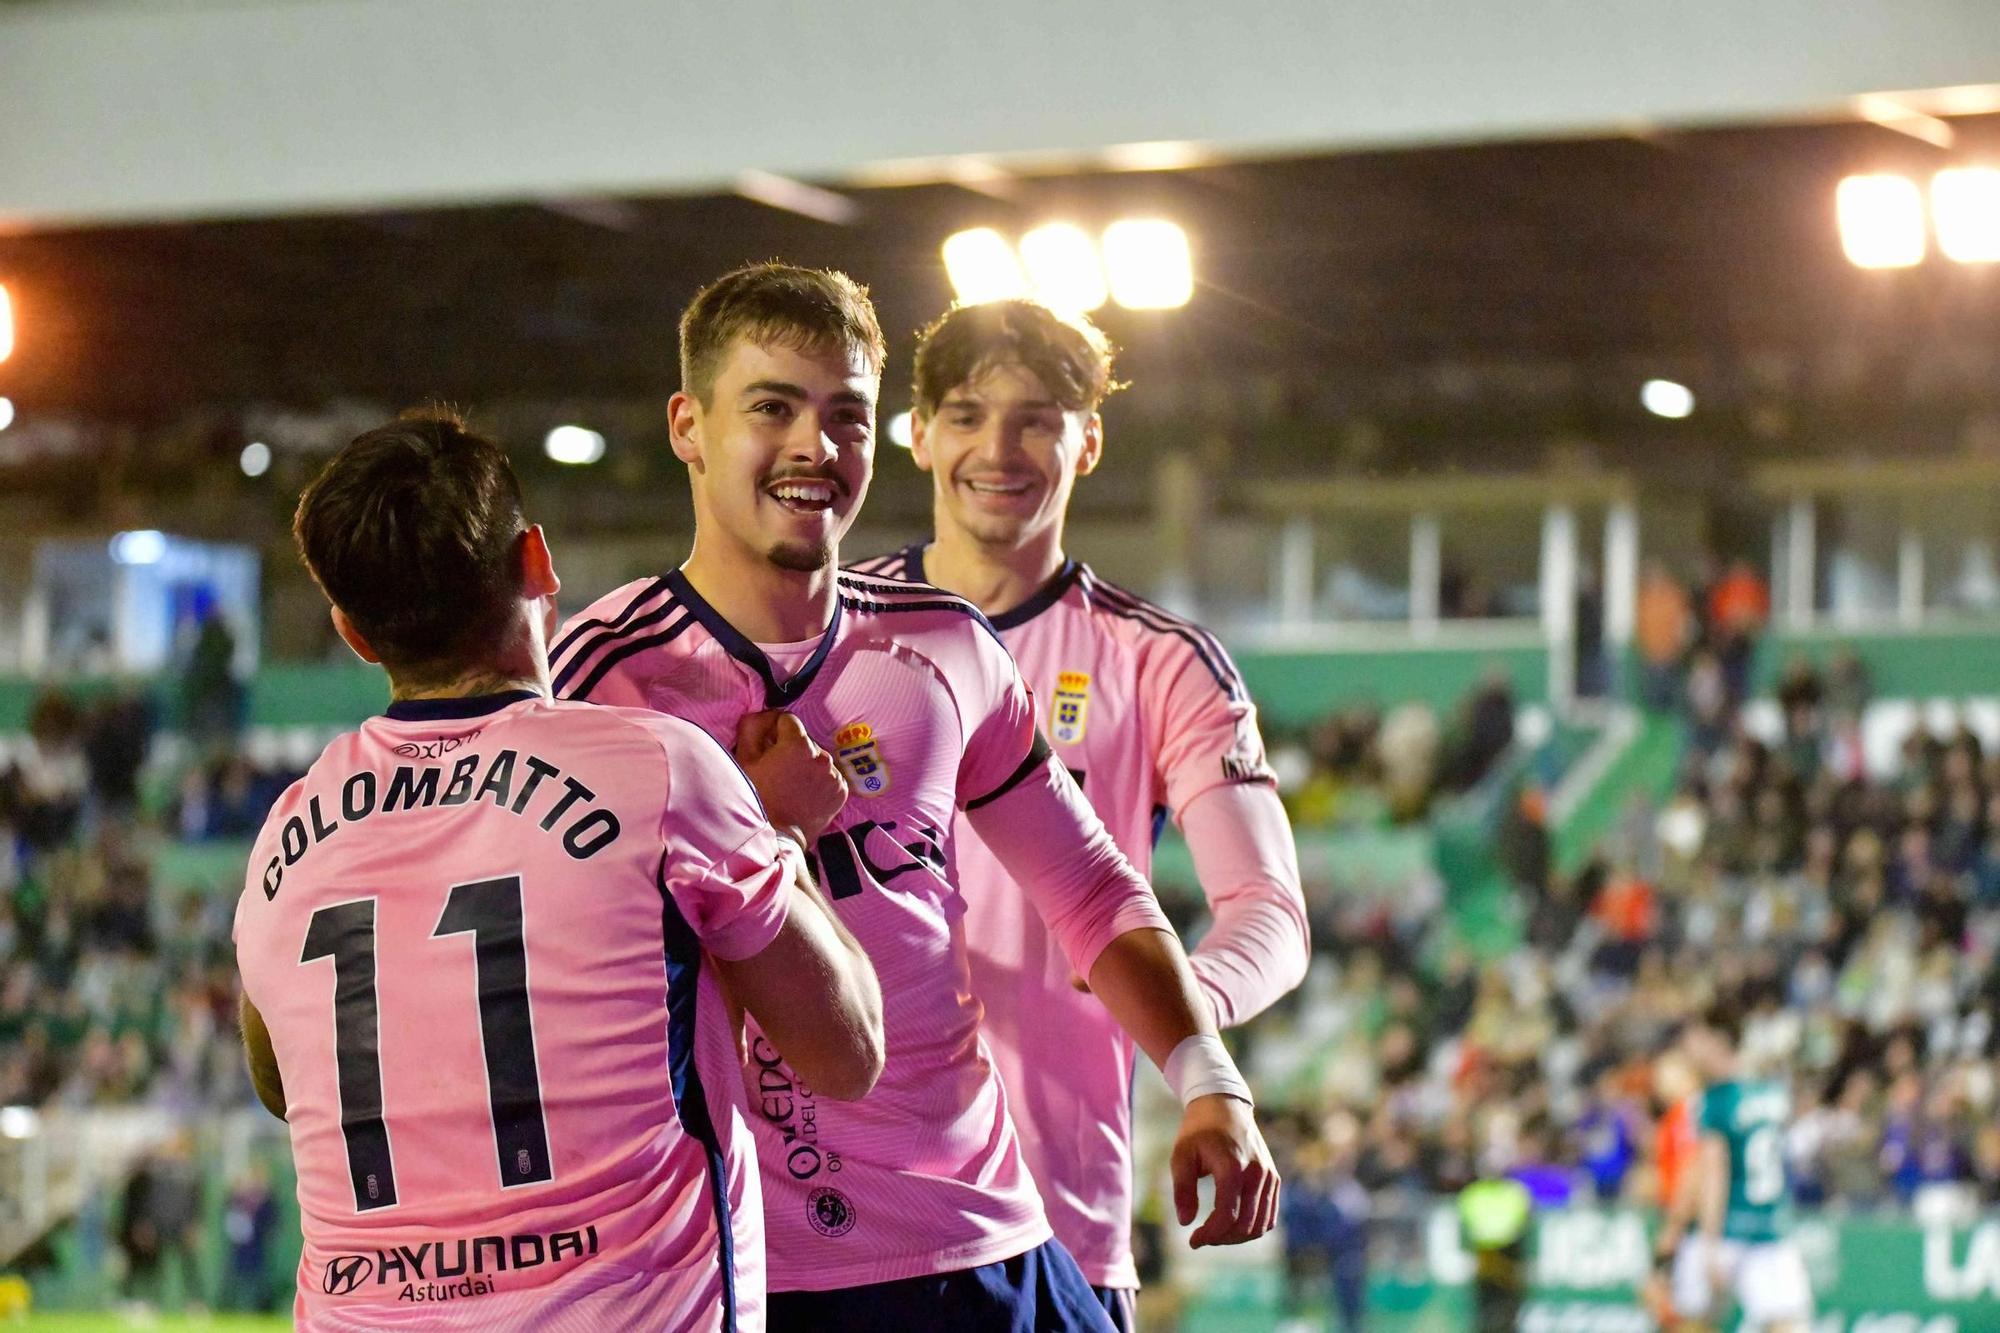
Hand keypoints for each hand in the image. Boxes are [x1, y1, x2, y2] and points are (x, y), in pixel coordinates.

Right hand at [733, 710, 846, 844]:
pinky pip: (829, 776)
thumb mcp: (745, 759)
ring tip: (791, 784)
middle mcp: (822, 755)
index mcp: (799, 744)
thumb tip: (762, 715)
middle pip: (804, 741)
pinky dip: (819, 781)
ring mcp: (834, 774)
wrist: (777, 837)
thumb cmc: (757, 798)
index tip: (768, 745)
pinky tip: (804, 793)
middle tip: (778, 769)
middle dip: (791, 749)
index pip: (788, 720)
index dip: (774, 729)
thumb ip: (753, 728)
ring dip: (807, 765)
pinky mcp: (841, 791)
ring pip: (818, 759)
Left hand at [1170, 1093, 1278, 1246]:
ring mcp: (1269, 1176)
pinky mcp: (1274, 1178)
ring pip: (1261, 1224)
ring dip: (1238, 1237)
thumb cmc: (1198, 1131)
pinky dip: (1252, 1227)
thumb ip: (1182, 1189)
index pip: (1227, 1215)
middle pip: (1246, 1224)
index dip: (1210, 1234)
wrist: (1224, 1106)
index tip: (1192, 1240)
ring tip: (1215, 1232)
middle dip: (1222, 1238)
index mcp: (1232, 1165)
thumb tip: (1186, 1222)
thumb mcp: (1181, 1155)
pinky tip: (1232, 1225)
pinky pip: (1269, 1215)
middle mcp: (1256, 1172)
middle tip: (1202, 1237)